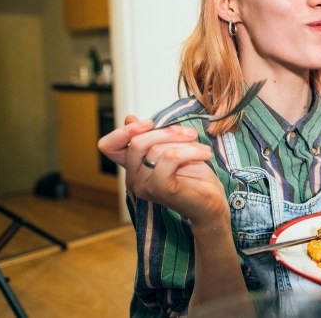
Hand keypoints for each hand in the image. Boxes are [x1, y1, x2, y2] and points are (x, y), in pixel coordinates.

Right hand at [99, 114, 228, 226]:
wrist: (211, 203)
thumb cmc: (194, 177)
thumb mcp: (171, 148)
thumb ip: (152, 136)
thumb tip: (129, 118)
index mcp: (133, 166)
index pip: (108, 146)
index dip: (123, 130)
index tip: (149, 123)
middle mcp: (134, 178)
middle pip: (137, 142)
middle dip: (167, 131)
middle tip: (191, 134)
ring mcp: (144, 186)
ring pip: (156, 149)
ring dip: (185, 143)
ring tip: (201, 148)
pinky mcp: (160, 188)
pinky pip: (170, 158)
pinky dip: (191, 151)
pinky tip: (204, 154)